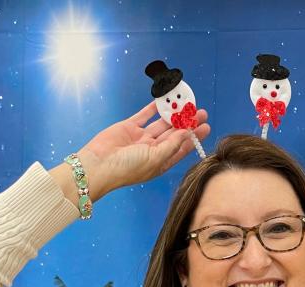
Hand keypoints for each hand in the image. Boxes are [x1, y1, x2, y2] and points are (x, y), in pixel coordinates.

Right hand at [79, 101, 210, 197]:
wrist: (98, 165)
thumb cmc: (127, 168)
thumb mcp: (155, 158)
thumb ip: (172, 144)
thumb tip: (187, 133)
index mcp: (160, 162)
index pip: (181, 148)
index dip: (194, 137)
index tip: (206, 127)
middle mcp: (152, 150)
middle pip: (174, 134)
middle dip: (188, 123)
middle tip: (201, 112)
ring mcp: (141, 138)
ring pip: (161, 123)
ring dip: (174, 114)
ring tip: (187, 104)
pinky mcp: (129, 127)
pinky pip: (144, 115)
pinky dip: (154, 108)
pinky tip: (165, 101)